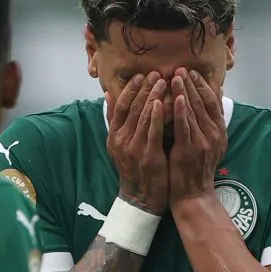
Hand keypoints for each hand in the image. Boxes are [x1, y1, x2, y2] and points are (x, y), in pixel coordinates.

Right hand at [106, 72, 167, 213]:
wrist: (141, 198)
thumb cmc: (135, 169)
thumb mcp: (120, 144)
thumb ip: (114, 120)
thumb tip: (107, 94)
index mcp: (114, 136)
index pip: (120, 106)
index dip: (130, 90)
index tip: (140, 75)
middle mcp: (121, 141)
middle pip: (132, 108)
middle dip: (145, 89)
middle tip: (156, 73)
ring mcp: (134, 149)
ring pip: (142, 117)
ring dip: (153, 97)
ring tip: (163, 82)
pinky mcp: (148, 156)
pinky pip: (152, 132)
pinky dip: (156, 116)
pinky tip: (163, 103)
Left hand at [168, 69, 227, 206]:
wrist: (193, 195)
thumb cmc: (196, 170)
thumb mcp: (209, 145)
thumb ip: (209, 123)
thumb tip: (212, 99)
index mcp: (219, 131)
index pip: (212, 101)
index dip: (202, 85)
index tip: (191, 72)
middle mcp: (214, 134)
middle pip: (203, 102)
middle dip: (190, 83)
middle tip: (180, 68)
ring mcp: (203, 141)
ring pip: (193, 110)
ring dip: (183, 91)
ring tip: (174, 76)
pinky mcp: (189, 149)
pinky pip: (184, 125)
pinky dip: (180, 110)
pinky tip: (175, 97)